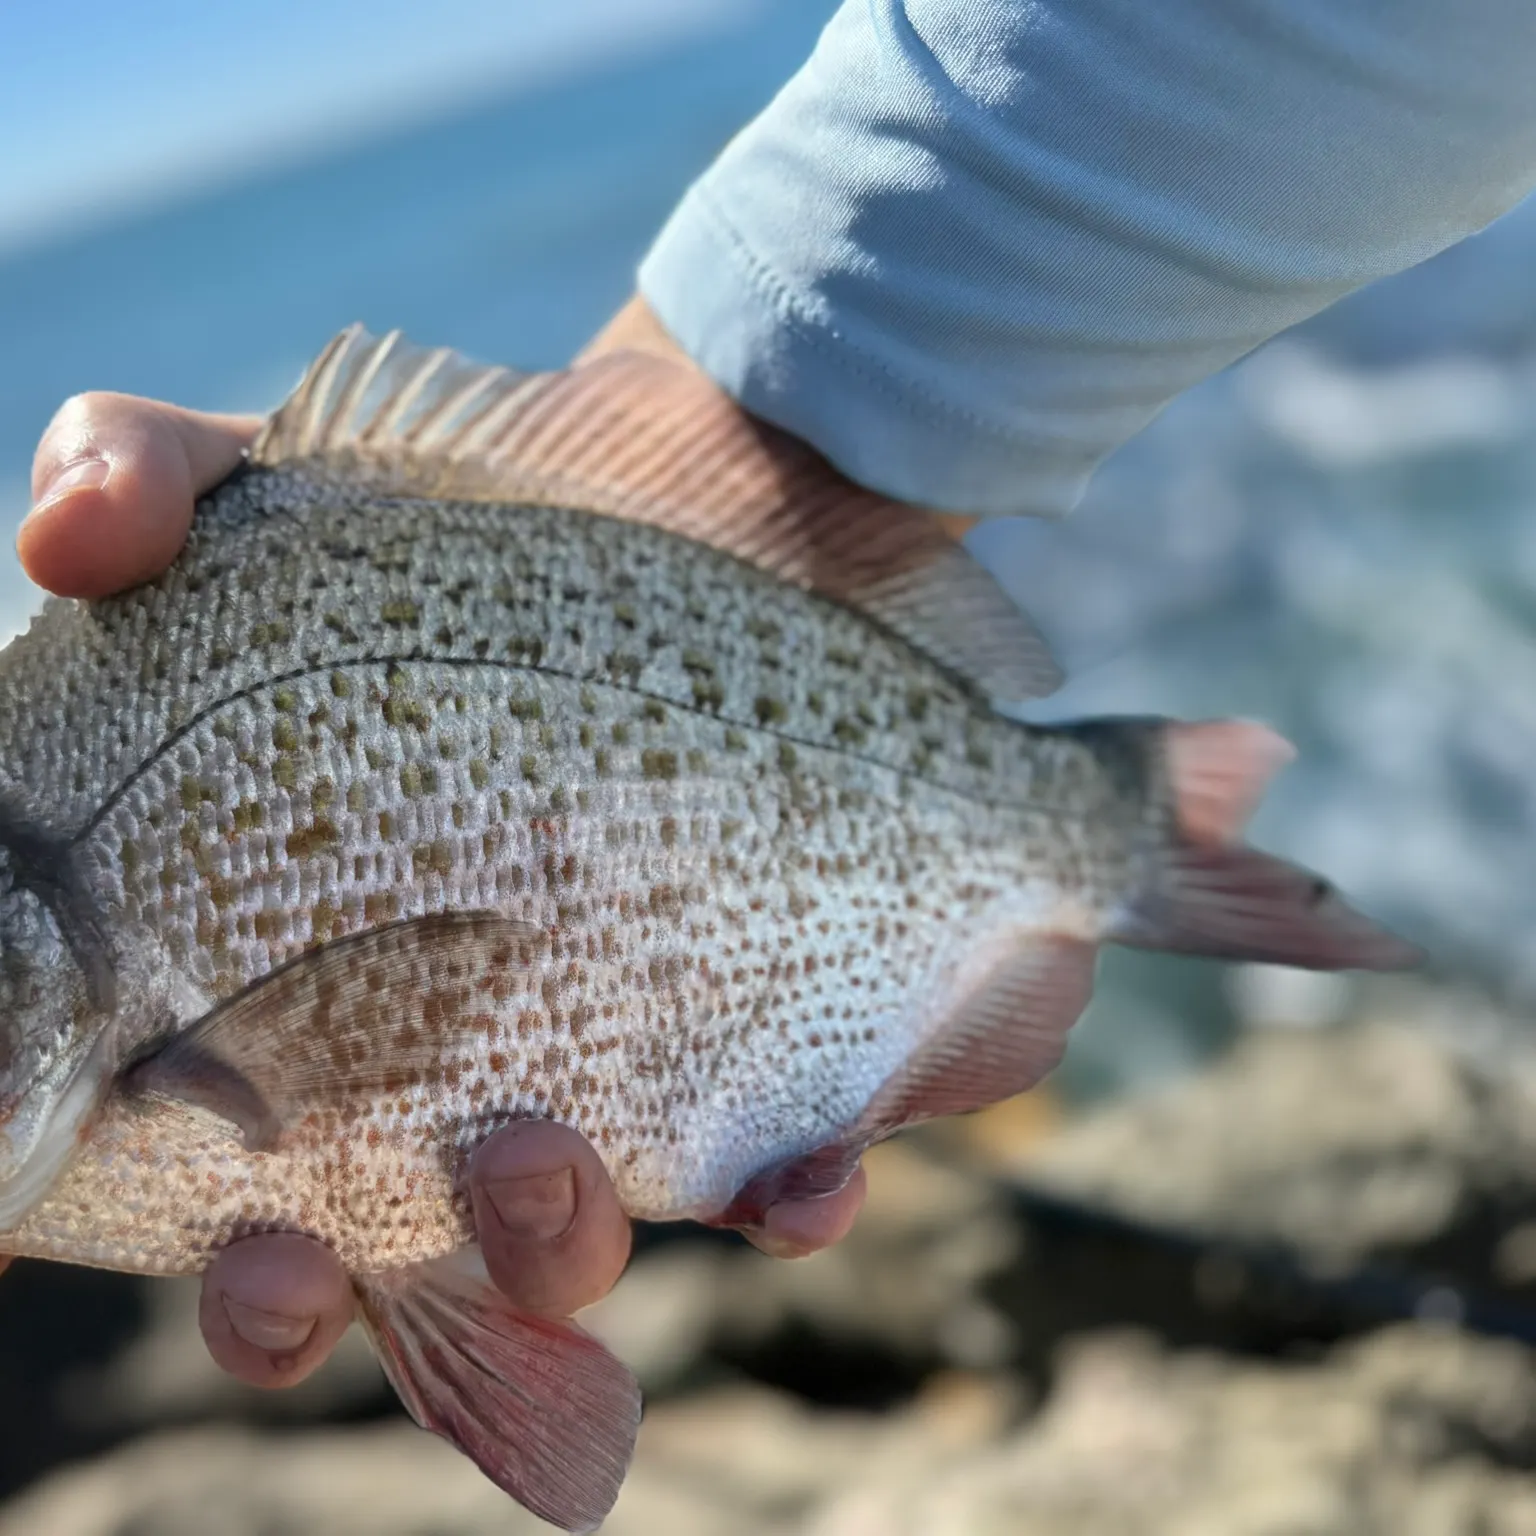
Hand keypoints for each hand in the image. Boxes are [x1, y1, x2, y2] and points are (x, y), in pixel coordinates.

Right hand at [15, 380, 867, 1388]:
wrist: (727, 506)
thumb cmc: (482, 529)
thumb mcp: (291, 485)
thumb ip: (141, 482)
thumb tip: (57, 544)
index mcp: (288, 978)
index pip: (188, 1153)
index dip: (136, 1219)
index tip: (87, 1228)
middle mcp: (437, 1057)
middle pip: (353, 1248)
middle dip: (304, 1294)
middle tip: (297, 1252)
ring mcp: (614, 1064)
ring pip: (557, 1241)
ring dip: (539, 1247)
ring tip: (535, 1154)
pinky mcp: (777, 1042)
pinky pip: (785, 1176)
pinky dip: (790, 1203)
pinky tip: (804, 1183)